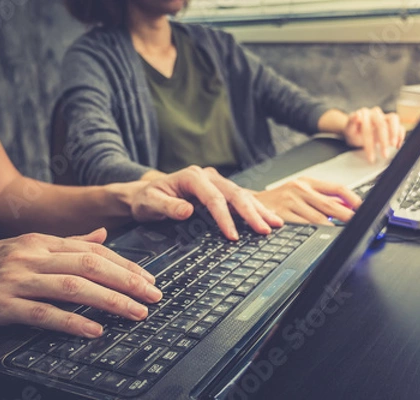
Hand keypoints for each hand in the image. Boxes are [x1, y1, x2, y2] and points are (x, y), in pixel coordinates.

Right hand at [0, 228, 160, 337]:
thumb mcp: (28, 248)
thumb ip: (68, 243)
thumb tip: (103, 236)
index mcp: (42, 241)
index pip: (94, 250)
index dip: (126, 264)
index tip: (149, 279)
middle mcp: (32, 255)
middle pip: (90, 265)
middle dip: (127, 280)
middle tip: (153, 295)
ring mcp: (16, 279)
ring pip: (73, 287)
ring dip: (110, 300)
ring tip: (135, 312)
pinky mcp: (2, 304)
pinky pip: (43, 313)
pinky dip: (72, 322)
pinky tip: (94, 330)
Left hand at [130, 166, 283, 239]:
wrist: (143, 195)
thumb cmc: (146, 199)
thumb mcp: (150, 203)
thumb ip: (168, 206)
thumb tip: (187, 211)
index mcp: (193, 176)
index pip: (214, 198)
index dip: (225, 217)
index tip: (233, 236)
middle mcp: (207, 176)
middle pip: (234, 194)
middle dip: (251, 213)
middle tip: (265, 230)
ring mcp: (215, 182)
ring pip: (242, 194)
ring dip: (259, 209)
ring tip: (275, 224)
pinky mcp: (218, 191)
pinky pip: (239, 198)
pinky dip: (254, 208)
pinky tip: (267, 217)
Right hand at [253, 177, 361, 224]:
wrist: (252, 203)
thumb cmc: (279, 199)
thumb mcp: (300, 191)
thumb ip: (322, 198)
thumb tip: (347, 207)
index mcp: (307, 182)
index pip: (336, 188)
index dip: (353, 198)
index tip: (363, 208)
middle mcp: (299, 189)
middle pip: (330, 205)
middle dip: (348, 217)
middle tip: (359, 224)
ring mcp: (290, 202)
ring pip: (318, 219)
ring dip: (333, 228)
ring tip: (343, 233)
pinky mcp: (281, 215)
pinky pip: (303, 227)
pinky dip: (315, 232)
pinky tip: (322, 236)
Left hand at [318, 108, 405, 162]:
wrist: (356, 131)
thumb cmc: (353, 132)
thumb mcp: (348, 130)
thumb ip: (351, 122)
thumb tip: (358, 115)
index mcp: (364, 114)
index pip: (368, 128)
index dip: (369, 144)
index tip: (371, 157)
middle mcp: (376, 113)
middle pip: (382, 124)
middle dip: (383, 141)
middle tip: (384, 154)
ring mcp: (385, 117)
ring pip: (393, 119)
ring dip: (395, 133)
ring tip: (394, 145)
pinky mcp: (392, 123)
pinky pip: (399, 125)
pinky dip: (401, 134)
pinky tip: (398, 145)